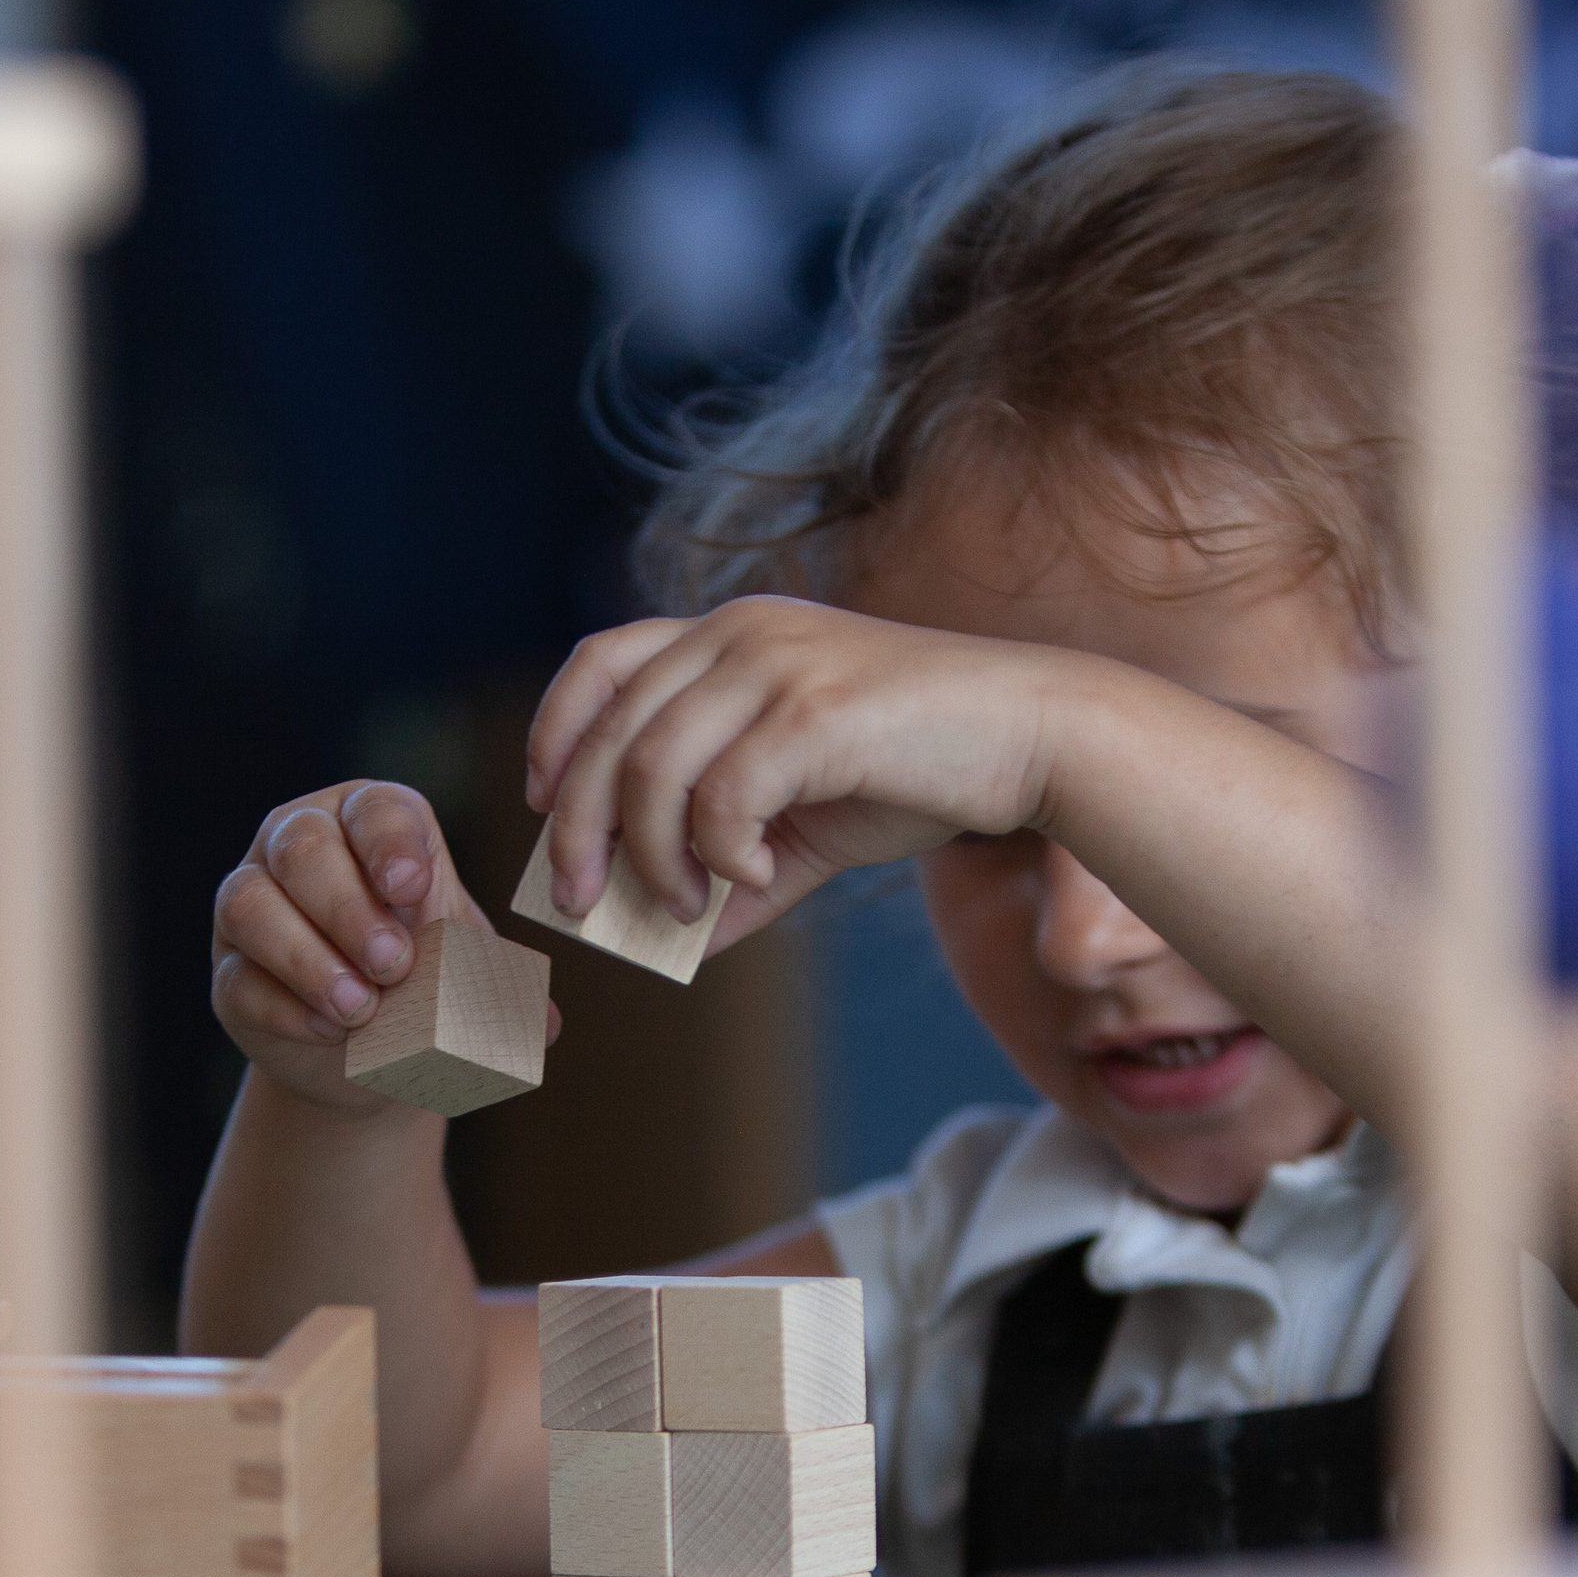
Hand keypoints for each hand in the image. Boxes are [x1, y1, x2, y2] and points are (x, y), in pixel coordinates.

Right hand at [209, 780, 551, 1115]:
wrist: (376, 1059)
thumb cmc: (428, 984)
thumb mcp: (470, 971)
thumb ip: (504, 985)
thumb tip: (546, 1023)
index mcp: (369, 823)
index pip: (372, 809)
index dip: (388, 843)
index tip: (414, 888)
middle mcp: (299, 845)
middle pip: (302, 848)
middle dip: (348, 906)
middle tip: (395, 964)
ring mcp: (251, 905)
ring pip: (251, 903)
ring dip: (308, 957)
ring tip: (361, 1008)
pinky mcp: (228, 972)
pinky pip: (239, 976)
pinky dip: (284, 1004)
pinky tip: (328, 1029)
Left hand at [520, 597, 1094, 938]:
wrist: (1034, 737)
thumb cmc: (923, 768)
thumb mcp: (809, 820)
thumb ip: (737, 867)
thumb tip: (673, 943)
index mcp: (731, 635)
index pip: (601, 661)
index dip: (555, 732)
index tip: (543, 803)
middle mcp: (742, 633)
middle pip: (609, 731)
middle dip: (577, 827)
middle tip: (577, 899)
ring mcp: (777, 664)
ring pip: (653, 768)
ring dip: (653, 856)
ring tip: (683, 906)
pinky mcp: (814, 711)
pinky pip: (723, 797)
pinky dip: (720, 853)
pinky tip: (757, 877)